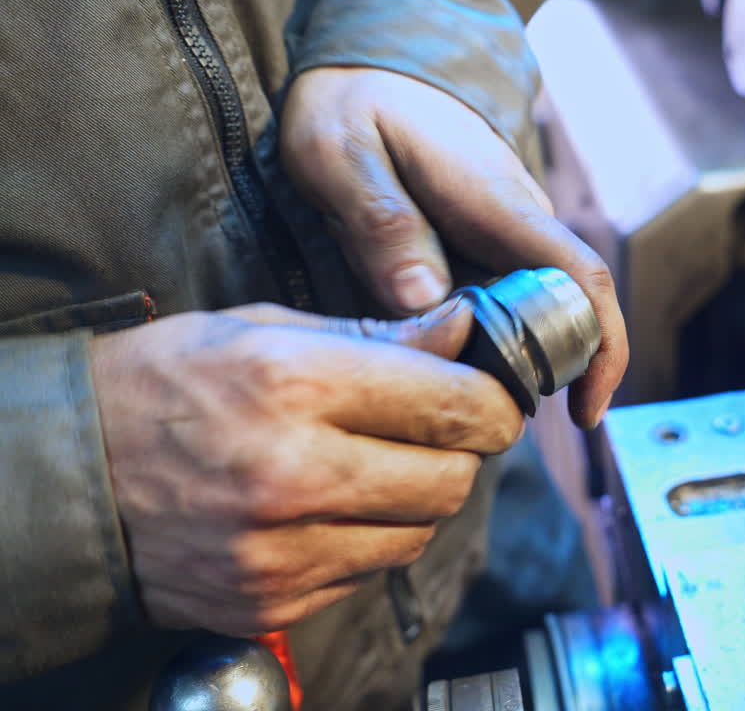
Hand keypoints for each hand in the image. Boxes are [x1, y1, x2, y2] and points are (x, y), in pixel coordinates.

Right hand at [90, 300, 522, 635]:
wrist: (66, 478)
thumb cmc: (163, 386)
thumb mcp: (260, 330)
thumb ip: (374, 335)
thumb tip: (464, 328)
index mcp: (295, 387)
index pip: (455, 405)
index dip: (493, 400)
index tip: (491, 395)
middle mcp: (293, 475)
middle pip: (452, 480)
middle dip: (460, 452)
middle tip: (433, 429)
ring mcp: (281, 550)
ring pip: (418, 533)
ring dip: (416, 499)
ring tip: (370, 465)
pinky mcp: (273, 600)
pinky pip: (369, 573)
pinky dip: (369, 539)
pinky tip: (329, 507)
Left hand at [280, 67, 626, 426]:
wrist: (370, 70)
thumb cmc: (356, 106)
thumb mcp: (344, 155)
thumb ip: (382, 223)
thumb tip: (424, 300)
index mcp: (499, 204)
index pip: (579, 278)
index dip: (599, 349)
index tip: (586, 411)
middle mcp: (519, 225)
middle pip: (561, 316)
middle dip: (535, 379)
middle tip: (473, 422)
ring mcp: (507, 239)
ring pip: (526, 319)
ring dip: (498, 365)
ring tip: (441, 396)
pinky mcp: (485, 250)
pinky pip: (497, 308)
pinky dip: (478, 345)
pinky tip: (435, 363)